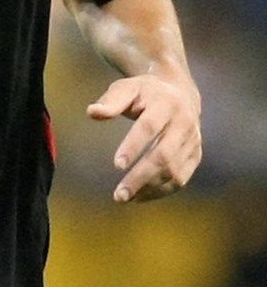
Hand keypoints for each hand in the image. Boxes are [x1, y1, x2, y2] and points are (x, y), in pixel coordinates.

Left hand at [89, 73, 201, 202]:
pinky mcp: (196, 154)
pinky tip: (140, 196)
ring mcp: (193, 141)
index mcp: (165, 104)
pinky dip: (162, 191)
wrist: (179, 92)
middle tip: (119, 195)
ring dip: (151, 188)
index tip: (117, 165)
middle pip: (164, 155)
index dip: (133, 146)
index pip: (149, 127)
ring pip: (175, 171)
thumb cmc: (144, 92)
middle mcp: (184, 123)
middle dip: (141, 177)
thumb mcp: (126, 88)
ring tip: (124, 198)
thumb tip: (92, 112)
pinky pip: (182, 178)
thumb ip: (110, 101)